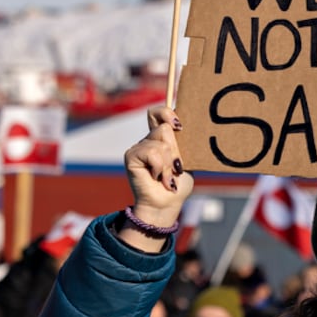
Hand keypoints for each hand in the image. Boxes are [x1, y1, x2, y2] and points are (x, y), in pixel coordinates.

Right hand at [120, 106, 193, 249]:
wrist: (166, 204)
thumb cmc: (178, 184)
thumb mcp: (185, 159)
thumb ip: (182, 143)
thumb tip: (182, 126)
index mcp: (162, 138)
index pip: (158, 113)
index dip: (167, 112)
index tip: (179, 126)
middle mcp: (148, 140)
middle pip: (164, 128)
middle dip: (176, 151)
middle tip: (176, 167)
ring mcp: (139, 147)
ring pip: (161, 143)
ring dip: (169, 164)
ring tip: (168, 177)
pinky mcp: (131, 156)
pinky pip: (152, 152)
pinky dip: (160, 167)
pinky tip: (158, 177)